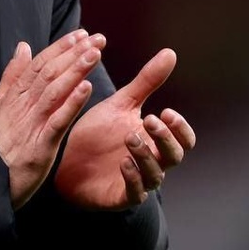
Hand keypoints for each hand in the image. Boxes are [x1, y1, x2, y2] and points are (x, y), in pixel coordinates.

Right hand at [0, 29, 104, 208]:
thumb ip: (11, 76)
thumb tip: (23, 47)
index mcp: (15, 96)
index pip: (40, 64)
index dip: (61, 48)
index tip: (81, 35)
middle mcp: (24, 105)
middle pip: (50, 72)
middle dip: (74, 53)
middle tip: (97, 39)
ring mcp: (32, 124)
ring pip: (55, 91)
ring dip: (75, 71)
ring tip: (94, 55)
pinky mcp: (40, 144)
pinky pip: (58, 121)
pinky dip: (71, 103)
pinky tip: (86, 88)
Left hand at [54, 47, 195, 209]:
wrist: (64, 158)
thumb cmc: (97, 132)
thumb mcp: (121, 103)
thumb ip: (147, 82)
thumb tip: (171, 53)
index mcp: (155, 141)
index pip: (184, 139)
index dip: (179, 128)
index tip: (165, 111)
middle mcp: (152, 162)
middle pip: (175, 156)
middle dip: (165, 138)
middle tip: (149, 120)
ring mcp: (138, 181)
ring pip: (156, 174)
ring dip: (146, 155)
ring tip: (130, 138)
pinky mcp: (120, 196)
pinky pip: (135, 193)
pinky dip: (133, 178)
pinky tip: (124, 163)